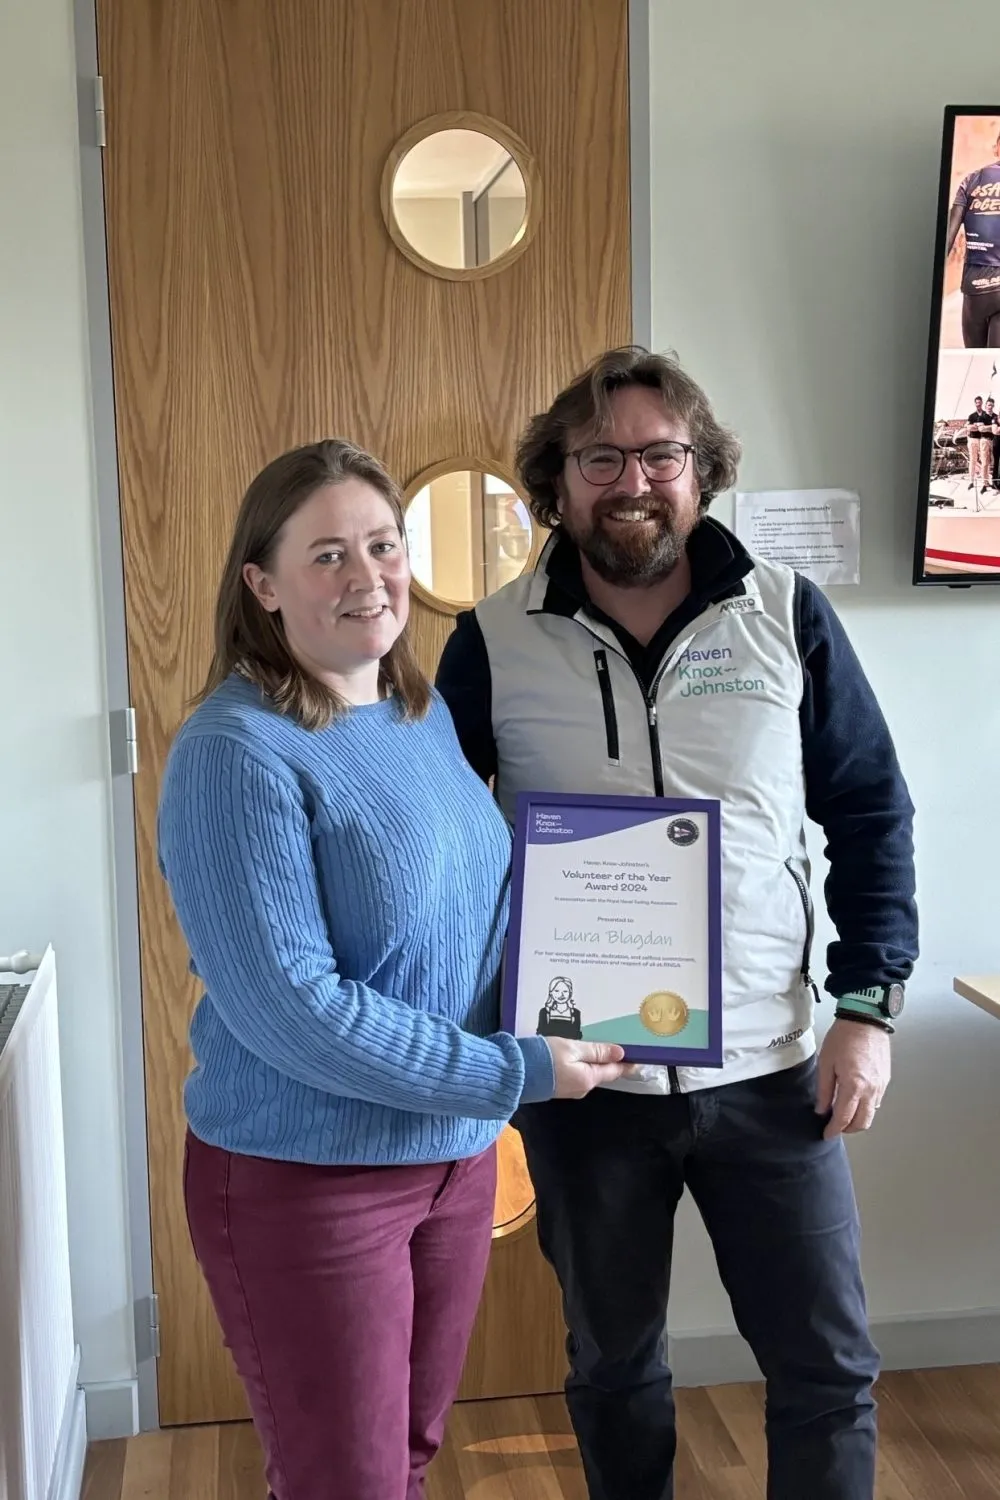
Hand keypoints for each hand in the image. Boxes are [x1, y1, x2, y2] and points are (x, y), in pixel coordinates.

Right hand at [545, 1038, 629, 1098]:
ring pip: (589, 1074)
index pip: (614, 1070)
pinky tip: (573, 1058)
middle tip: (612, 1047)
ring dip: (592, 1063)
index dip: (626, 1063)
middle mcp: (583, 1089)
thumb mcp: (572, 1048)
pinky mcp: (561, 1089)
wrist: (516, 1074)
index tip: (637, 1057)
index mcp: (589, 1078)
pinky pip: (578, 1077)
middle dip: (608, 1061)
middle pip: (602, 1073)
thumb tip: (620, 1053)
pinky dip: (581, 1067)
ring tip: (588, 1049)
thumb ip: (596, 1051)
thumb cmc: (544, 1057)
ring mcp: (571, 1091)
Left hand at [815, 1019, 890, 1138]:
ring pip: (871, 1114)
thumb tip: (822, 1110)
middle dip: (847, 1129)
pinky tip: (855, 1099)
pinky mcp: (886, 1080)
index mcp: (854, 1086)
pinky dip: (866, 1107)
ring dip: (858, 1119)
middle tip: (835, 1126)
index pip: (844, 1118)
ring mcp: (881, 1086)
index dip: (834, 1129)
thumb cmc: (844, 1037)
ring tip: (843, 1112)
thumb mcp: (826, 1062)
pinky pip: (876, 1102)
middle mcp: (871, 1090)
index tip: (826, 1134)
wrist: (866, 1020)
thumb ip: (824, 1090)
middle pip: (862, 1123)